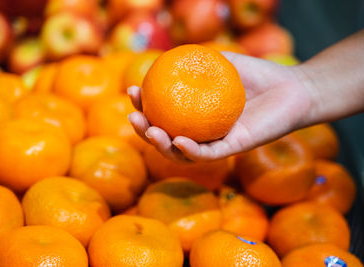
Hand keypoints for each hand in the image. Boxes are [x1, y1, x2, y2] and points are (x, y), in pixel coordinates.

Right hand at [128, 52, 313, 161]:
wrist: (290, 87)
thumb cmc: (256, 74)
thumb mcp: (220, 62)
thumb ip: (193, 62)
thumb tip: (161, 58)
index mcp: (194, 114)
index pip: (162, 114)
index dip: (143, 106)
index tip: (132, 92)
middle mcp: (202, 131)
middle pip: (166, 138)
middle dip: (144, 131)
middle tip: (134, 117)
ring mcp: (216, 142)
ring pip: (182, 152)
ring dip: (162, 146)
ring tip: (150, 131)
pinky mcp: (234, 149)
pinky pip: (208, 154)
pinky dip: (191, 150)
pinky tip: (178, 140)